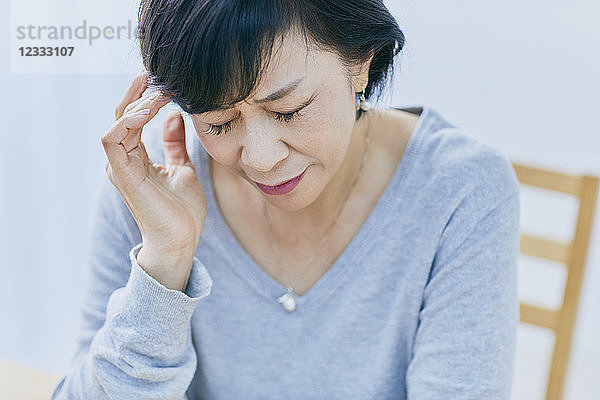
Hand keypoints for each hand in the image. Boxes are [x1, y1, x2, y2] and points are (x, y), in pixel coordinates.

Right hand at [101, 73, 206, 289]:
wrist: (182, 240)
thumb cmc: (182, 211)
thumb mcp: (183, 169)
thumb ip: (175, 144)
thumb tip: (175, 117)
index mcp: (136, 157)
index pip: (135, 118)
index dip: (147, 97)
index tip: (165, 81)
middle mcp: (124, 159)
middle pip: (124, 115)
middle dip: (139, 92)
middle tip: (157, 74)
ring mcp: (120, 166)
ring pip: (118, 123)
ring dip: (137, 103)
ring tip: (159, 90)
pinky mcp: (122, 174)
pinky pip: (113, 140)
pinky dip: (126, 122)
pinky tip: (148, 112)